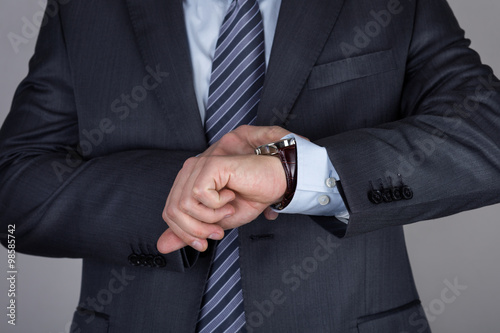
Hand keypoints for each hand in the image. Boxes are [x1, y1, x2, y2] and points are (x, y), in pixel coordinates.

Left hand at [157, 126, 291, 253]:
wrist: (275, 184)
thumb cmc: (250, 198)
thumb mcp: (215, 222)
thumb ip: (189, 231)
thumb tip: (161, 245)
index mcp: (188, 182)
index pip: (169, 213)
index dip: (184, 233)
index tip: (204, 242)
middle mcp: (189, 170)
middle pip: (173, 211)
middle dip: (196, 230)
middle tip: (218, 231)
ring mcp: (199, 166)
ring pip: (184, 205)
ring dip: (209, 217)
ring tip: (227, 211)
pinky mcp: (211, 165)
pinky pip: (200, 194)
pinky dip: (216, 204)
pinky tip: (230, 196)